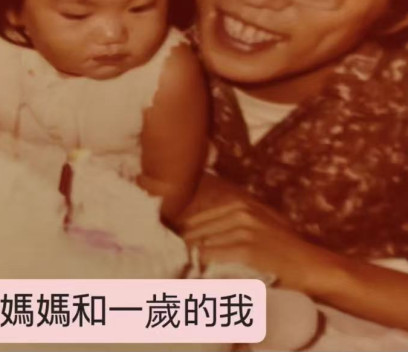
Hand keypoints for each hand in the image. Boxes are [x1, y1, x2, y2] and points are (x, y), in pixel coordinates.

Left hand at [182, 200, 330, 293]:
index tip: (169, 250)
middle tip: (169, 265)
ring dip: (187, 259)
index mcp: (237, 204)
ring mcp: (243, 228)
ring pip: (198, 243)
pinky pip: (210, 256)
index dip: (178, 235)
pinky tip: (194, 277)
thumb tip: (193, 238)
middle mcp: (238, 211)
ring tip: (177, 273)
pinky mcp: (247, 248)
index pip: (193, 218)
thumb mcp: (255, 228)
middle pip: (191, 229)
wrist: (314, 266)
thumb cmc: (282, 253)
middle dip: (179, 247)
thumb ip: (228, 228)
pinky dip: (199, 267)